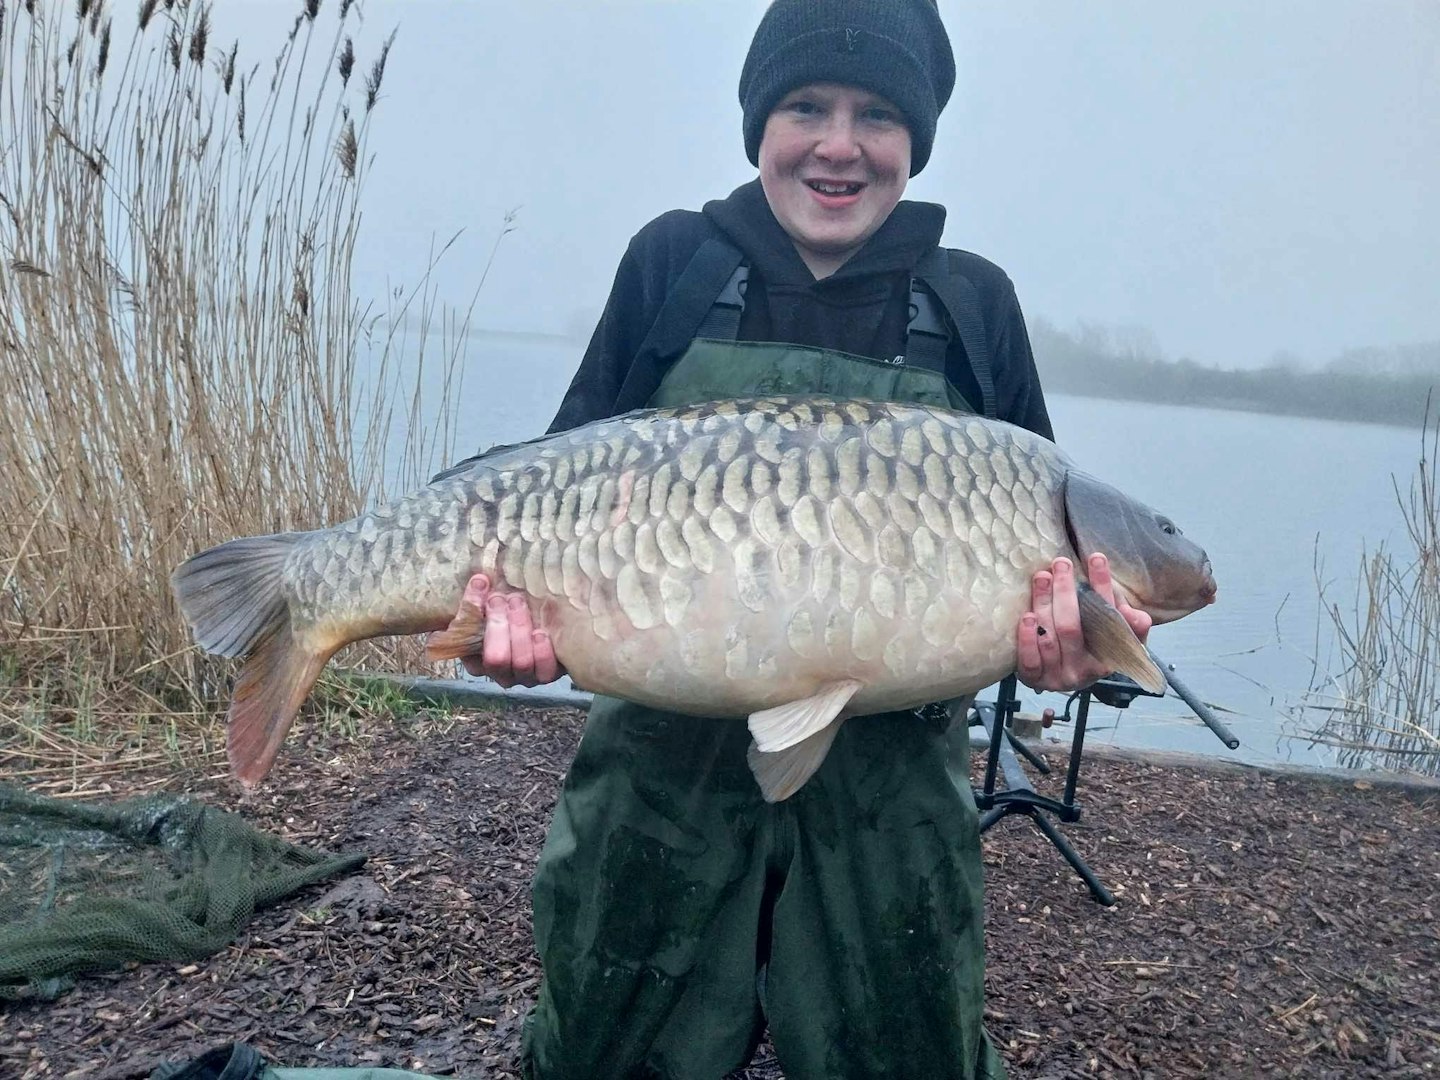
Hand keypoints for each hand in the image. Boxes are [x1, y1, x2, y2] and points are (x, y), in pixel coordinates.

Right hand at [450, 574, 564, 687]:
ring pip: (520, 662)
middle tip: (501, 599)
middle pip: (496, 657)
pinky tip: (541, 632)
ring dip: (519, 631)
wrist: (544, 624)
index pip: (465, 641)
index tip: (481, 584)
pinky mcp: (546, 675)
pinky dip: (542, 651)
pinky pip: (544, 670)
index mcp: (476, 660)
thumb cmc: (511, 615)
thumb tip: (479, 579)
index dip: (472, 611)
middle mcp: (499, 674)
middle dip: (498, 625)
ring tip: (519, 604)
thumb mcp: (493, 606)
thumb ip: (481, 598)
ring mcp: (523, 677)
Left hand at [1016, 553, 1152, 692]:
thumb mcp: (1117, 637)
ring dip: (1043, 605)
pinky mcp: (1036, 679)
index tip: (1096, 558)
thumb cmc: (1092, 647)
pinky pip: (1030, 661)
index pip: (1107, 617)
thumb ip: (1130, 625)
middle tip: (1061, 563)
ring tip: (1042, 578)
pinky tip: (1027, 616)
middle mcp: (1085, 669)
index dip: (1102, 586)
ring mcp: (1059, 676)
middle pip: (1071, 627)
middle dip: (1065, 591)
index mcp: (1110, 656)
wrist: (1064, 676)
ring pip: (1049, 639)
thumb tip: (1134, 614)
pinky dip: (1027, 638)